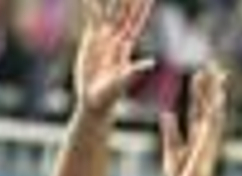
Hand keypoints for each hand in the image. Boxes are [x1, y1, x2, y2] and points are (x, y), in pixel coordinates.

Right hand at [73, 0, 156, 115]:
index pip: (136, 19)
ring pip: (108, 11)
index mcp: (126, 45)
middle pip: (124, 10)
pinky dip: (90, 6)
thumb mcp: (121, 83)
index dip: (142, 6)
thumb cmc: (109, 96)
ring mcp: (104, 38)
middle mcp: (117, 37)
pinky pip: (91, 18)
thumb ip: (134, 72)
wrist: (94, 102)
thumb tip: (151, 64)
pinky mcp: (91, 41)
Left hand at [159, 63, 227, 175]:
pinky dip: (216, 108)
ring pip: (214, 107)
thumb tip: (166, 113)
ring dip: (216, 91)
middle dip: (210, 84)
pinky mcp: (209, 142)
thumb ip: (170, 130)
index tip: (198, 73)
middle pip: (208, 102)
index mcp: (195, 133)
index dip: (198, 90)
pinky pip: (214, 121)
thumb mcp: (172, 149)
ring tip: (218, 72)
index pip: (197, 106)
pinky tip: (219, 94)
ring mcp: (210, 136)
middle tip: (212, 64)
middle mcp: (205, 131)